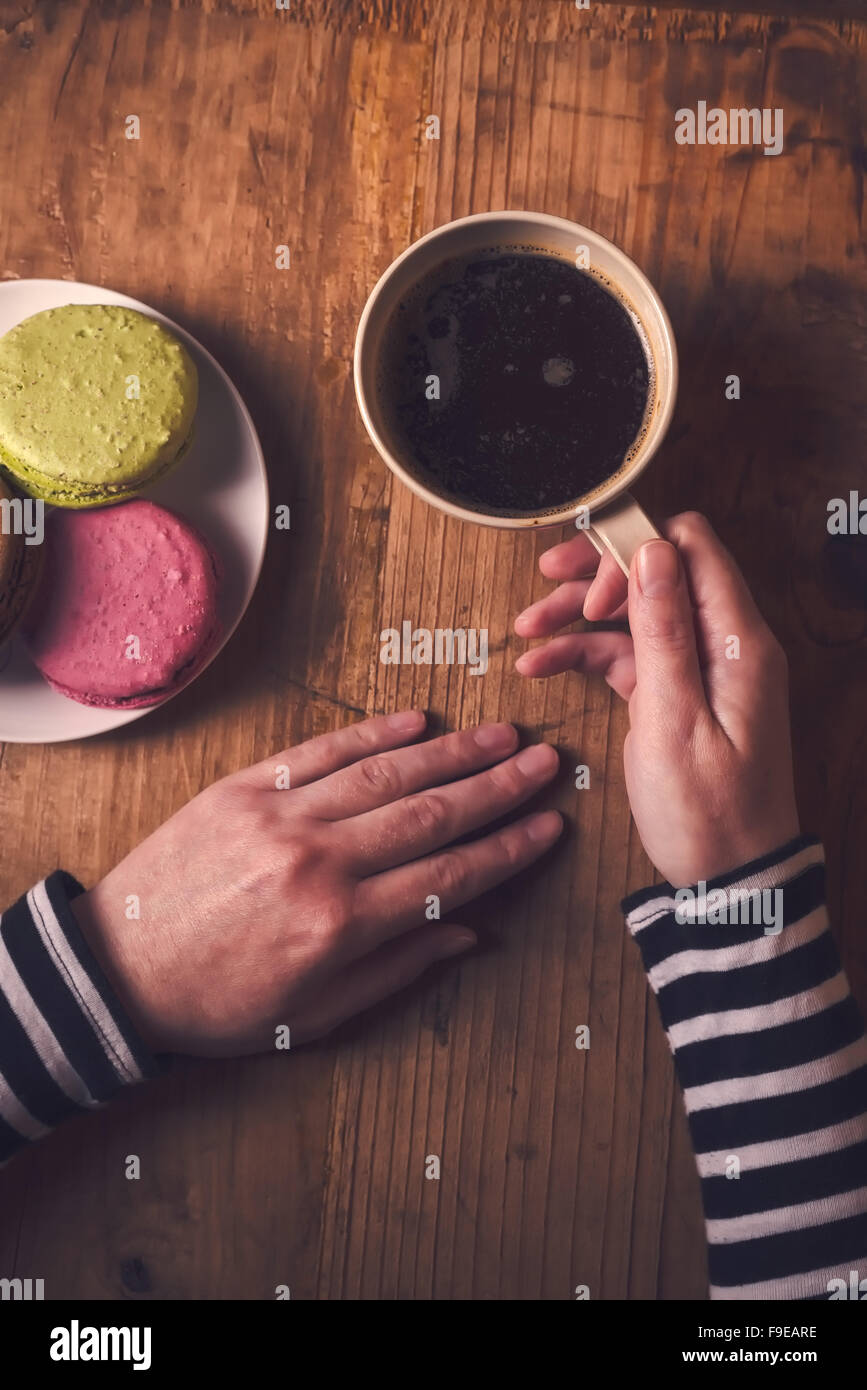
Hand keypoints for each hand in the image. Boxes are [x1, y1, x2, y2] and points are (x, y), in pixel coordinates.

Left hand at [72, 712, 561, 1055]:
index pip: (449, 876)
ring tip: (500, 734)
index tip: (549, 825)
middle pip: (430, 814)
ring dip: (451, 752)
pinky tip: (416, 721)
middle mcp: (318, 861)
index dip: (507, 848)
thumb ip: (397, 969)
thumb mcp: (314, 1017)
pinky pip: (320, 752)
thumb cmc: (219, 1005)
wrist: (118, 972)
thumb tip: (471, 934)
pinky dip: (372, 734)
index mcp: (340, 925)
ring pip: (384, 775)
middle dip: (497, 787)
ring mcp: (279, 817)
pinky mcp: (243, 789)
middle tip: (545, 761)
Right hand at [514, 512, 799, 885]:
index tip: (587, 580)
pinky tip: (541, 664)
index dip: (634, 549)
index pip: (692, 548)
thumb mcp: (674, 719)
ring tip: (527, 629)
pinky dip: (586, 654)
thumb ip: (664, 631)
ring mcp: (699, 668)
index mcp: (737, 640)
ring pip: (635, 612)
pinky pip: (629, 655)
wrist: (728, 878)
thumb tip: (653, 552)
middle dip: (597, 575)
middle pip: (657, 572)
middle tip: (546, 588)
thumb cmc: (709, 813)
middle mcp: (723, 643)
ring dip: (580, 616)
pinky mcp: (676, 694)